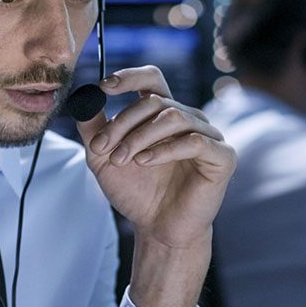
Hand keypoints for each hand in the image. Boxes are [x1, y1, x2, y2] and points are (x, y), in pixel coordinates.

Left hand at [75, 66, 235, 247]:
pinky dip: (165, 149)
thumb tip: (83, 97)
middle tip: (103, 148)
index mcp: (163, 115)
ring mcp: (208, 136)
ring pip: (174, 117)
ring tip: (123, 159)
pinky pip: (195, 141)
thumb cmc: (137, 193)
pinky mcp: (222, 157)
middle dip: (123, 123)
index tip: (105, 87)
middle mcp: (188, 120)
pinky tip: (145, 162)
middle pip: (155, 101)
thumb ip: (93, 129)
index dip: (130, 77)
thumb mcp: (104, 159)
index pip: (152, 79)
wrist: (157, 229)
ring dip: (140, 137)